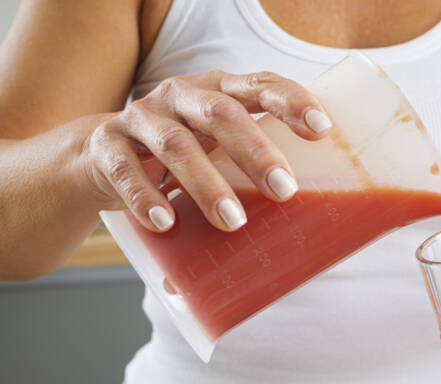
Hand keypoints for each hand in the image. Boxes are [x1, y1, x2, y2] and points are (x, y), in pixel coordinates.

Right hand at [81, 70, 331, 231]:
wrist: (102, 154)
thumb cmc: (185, 154)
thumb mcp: (220, 148)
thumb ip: (257, 167)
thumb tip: (318, 226)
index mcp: (218, 91)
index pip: (260, 84)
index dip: (292, 100)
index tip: (322, 128)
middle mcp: (181, 96)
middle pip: (221, 113)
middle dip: (256, 151)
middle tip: (284, 190)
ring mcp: (142, 118)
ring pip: (176, 145)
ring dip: (207, 185)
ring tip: (234, 221)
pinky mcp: (108, 146)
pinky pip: (126, 170)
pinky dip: (147, 197)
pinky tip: (167, 222)